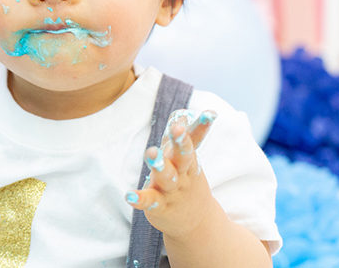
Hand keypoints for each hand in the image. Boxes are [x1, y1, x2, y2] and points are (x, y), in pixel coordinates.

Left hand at [124, 110, 217, 238]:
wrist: (197, 224)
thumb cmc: (186, 183)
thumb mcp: (187, 162)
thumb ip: (183, 140)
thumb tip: (181, 115)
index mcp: (189, 162)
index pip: (195, 142)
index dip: (201, 127)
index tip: (209, 114)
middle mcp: (183, 175)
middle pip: (184, 157)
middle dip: (181, 143)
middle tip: (177, 129)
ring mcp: (172, 191)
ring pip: (167, 177)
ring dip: (160, 166)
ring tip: (151, 153)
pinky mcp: (160, 206)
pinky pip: (150, 201)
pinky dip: (140, 198)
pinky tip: (129, 195)